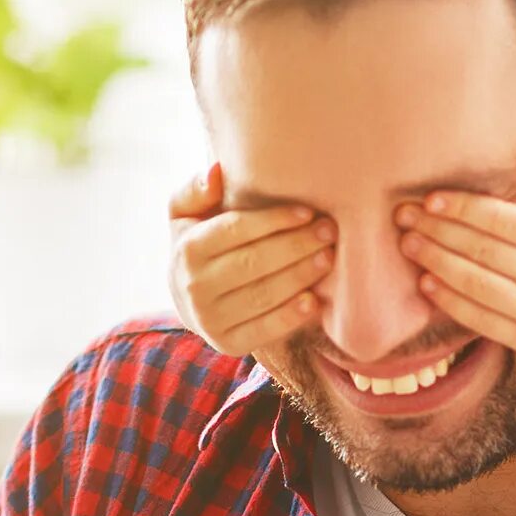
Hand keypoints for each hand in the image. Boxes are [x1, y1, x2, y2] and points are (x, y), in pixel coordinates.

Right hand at [168, 163, 334, 357]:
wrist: (188, 298)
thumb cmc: (199, 243)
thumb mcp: (187, 213)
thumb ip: (197, 189)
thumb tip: (216, 172)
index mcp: (186, 250)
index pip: (235, 230)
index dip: (273, 220)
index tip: (307, 212)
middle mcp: (193, 287)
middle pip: (253, 263)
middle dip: (295, 246)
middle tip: (328, 233)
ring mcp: (210, 320)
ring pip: (263, 295)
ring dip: (300, 276)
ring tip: (328, 258)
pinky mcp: (228, 344)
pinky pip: (265, 330)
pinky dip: (291, 316)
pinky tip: (315, 300)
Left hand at [398, 141, 515, 367]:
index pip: (500, 220)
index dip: (462, 208)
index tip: (431, 198)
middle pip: (479, 250)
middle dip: (436, 231)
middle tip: (403, 216)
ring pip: (473, 285)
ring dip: (435, 263)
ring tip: (409, 245)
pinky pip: (479, 320)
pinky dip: (450, 301)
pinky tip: (428, 283)